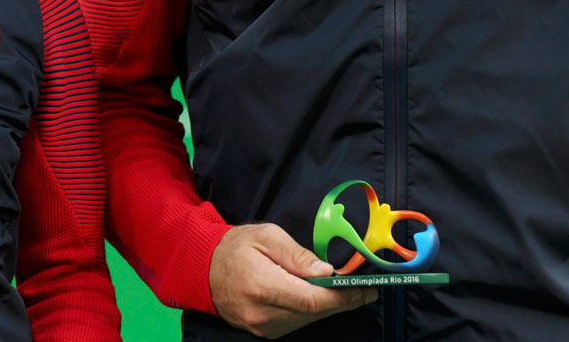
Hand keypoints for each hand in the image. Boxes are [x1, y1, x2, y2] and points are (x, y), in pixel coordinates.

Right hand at [209, 224, 376, 337]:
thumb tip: (325, 270)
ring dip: (329, 307)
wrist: (203, 269)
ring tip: (348, 292)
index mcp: (262, 286)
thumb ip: (296, 254)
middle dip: (342, 301)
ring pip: (307, 320)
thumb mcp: (266, 236)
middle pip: (313, 313)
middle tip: (365, 291)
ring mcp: (262, 327)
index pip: (310, 300)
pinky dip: (312, 311)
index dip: (341, 297)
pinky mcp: (264, 332)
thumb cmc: (235, 247)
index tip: (363, 290)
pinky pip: (296, 323)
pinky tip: (321, 297)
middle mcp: (262, 313)